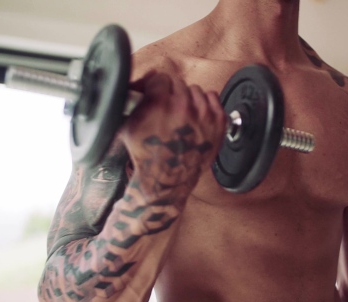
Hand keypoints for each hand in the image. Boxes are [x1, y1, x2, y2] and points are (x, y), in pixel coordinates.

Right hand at [119, 71, 225, 195]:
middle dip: (171, 95)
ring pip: (195, 90)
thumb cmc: (148, 153)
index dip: (156, 89)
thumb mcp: (129, 124)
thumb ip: (135, 97)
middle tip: (168, 111)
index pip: (161, 78)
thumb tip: (149, 76)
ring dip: (188, 100)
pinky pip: (213, 96)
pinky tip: (197, 116)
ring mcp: (203, 114)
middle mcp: (183, 106)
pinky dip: (206, 104)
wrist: (168, 178)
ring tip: (182, 117)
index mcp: (159, 103)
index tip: (156, 98)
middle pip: (178, 83)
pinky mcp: (218, 122)